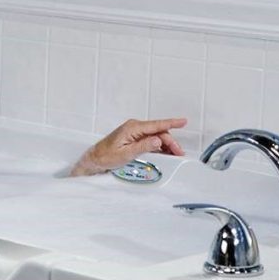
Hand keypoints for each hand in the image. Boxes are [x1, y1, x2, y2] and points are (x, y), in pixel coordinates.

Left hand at [70, 117, 186, 176]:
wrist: (95, 159)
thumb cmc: (106, 156)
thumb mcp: (126, 154)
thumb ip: (143, 146)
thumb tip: (158, 141)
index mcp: (133, 128)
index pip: (156, 125)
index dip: (171, 123)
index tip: (183, 121)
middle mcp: (135, 127)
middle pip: (158, 132)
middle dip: (171, 141)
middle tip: (179, 152)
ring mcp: (135, 132)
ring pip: (156, 136)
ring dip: (166, 144)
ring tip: (174, 154)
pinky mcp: (135, 138)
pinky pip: (150, 139)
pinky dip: (159, 146)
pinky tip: (165, 152)